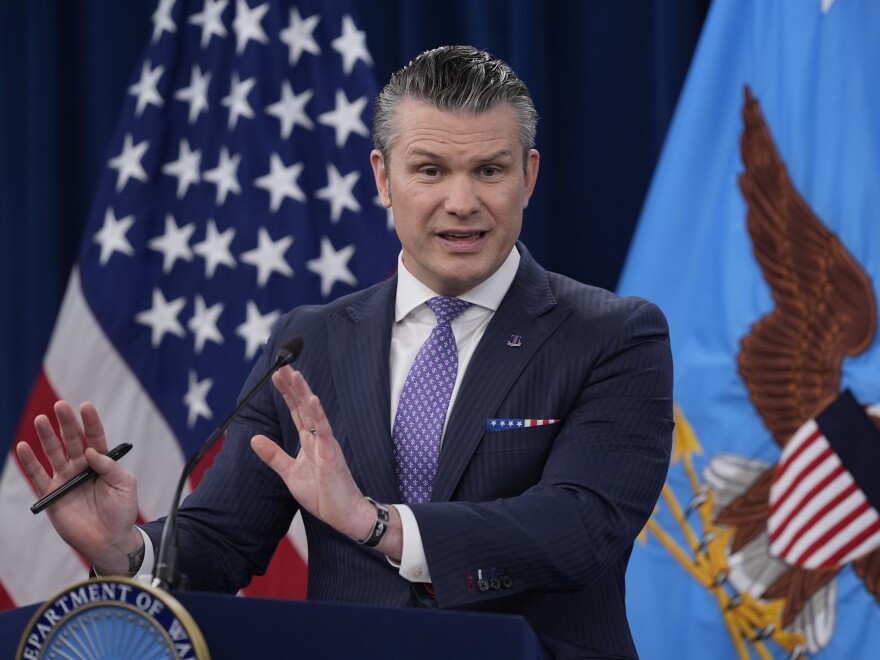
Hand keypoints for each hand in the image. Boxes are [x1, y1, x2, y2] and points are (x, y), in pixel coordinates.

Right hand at [16, 401, 142, 574]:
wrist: (109, 539)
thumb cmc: (122, 511)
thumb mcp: (125, 486)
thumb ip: (110, 467)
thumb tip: (92, 452)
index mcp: (102, 462)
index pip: (95, 437)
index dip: (90, 422)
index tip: (85, 406)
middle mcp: (82, 467)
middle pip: (72, 440)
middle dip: (66, 423)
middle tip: (60, 405)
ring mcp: (66, 479)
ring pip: (54, 453)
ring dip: (47, 436)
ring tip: (41, 419)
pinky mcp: (52, 494)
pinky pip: (38, 476)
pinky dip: (30, 462)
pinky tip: (23, 447)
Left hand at [251, 367, 388, 545]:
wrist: (343, 514)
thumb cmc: (323, 494)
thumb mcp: (289, 473)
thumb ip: (274, 455)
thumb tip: (254, 438)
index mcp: (308, 440)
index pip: (295, 410)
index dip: (286, 392)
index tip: (276, 374)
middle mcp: (317, 437)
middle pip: (302, 405)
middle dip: (292, 385)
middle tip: (282, 364)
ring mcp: (325, 443)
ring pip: (313, 412)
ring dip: (303, 393)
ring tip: (294, 374)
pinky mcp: (331, 454)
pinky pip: (324, 430)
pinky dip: (318, 414)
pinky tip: (311, 399)